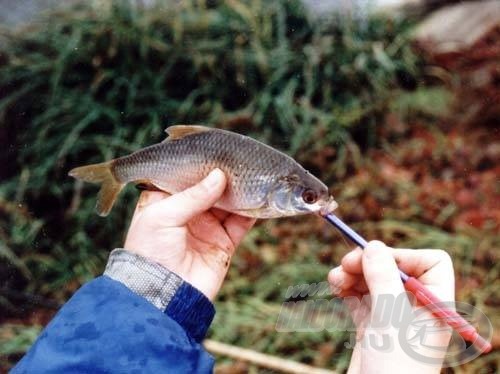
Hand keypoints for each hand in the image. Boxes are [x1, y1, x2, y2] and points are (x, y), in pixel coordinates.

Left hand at [123, 169, 255, 300]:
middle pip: (211, 187)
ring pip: (229, 202)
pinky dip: (252, 210)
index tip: (215, 150)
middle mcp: (188, 212)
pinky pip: (242, 223)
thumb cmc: (150, 252)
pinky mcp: (224, 243)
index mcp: (166, 201)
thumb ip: (192, 195)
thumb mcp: (163, 216)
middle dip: (224, 175)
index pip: (185, 175)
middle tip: (239, 160)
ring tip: (252, 174)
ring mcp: (207, 227)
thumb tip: (219, 175)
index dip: (199, 163)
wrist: (161, 295)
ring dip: (240, 190)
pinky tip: (259, 196)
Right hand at [328, 241, 453, 372]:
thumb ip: (383, 277)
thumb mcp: (391, 316)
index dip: (405, 256)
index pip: (430, 263)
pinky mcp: (371, 327)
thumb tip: (373, 246)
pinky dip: (346, 289)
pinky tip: (334, 287)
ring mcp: (392, 318)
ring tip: (334, 278)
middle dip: (368, 263)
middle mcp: (414, 309)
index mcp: (434, 305)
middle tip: (346, 263)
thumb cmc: (396, 366)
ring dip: (351, 275)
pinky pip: (358, 297)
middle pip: (393, 268)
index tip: (379, 261)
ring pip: (372, 282)